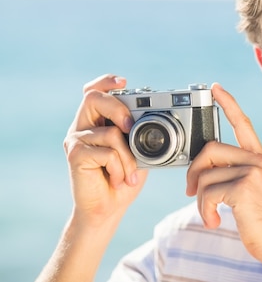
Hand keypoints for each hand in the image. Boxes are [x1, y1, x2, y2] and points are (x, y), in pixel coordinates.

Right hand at [63, 74, 147, 226]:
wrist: (107, 209)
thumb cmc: (123, 178)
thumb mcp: (137, 152)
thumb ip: (139, 133)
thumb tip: (158, 119)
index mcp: (96, 121)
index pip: (94, 91)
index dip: (105, 81)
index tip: (123, 81)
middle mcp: (82, 127)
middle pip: (93, 98)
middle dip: (118, 109)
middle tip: (130, 126)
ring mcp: (75, 140)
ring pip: (110, 132)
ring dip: (128, 157)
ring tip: (129, 174)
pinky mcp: (74, 155)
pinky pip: (106, 152)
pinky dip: (119, 168)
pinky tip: (117, 179)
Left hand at [186, 83, 261, 264]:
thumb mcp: (254, 190)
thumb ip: (236, 174)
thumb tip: (203, 174)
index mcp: (260, 158)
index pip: (242, 123)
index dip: (227, 103)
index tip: (214, 88)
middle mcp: (258, 159)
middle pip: (210, 149)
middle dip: (193, 171)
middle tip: (191, 192)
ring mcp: (252, 171)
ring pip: (204, 175)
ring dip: (200, 201)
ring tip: (212, 215)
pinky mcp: (243, 187)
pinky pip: (206, 193)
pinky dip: (205, 211)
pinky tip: (215, 221)